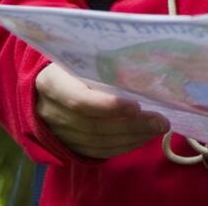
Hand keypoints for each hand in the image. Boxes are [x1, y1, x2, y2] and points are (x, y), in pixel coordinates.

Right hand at [34, 62, 168, 157]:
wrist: (47, 84)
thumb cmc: (74, 62)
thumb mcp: (82, 55)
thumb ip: (103, 61)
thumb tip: (145, 66)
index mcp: (52, 83)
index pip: (79, 100)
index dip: (107, 106)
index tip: (136, 105)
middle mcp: (51, 111)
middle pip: (93, 125)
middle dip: (131, 125)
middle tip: (160, 121)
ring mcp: (58, 132)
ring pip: (98, 142)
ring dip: (132, 137)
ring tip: (158, 128)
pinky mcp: (69, 145)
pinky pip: (98, 152)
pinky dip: (124, 146)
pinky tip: (144, 136)